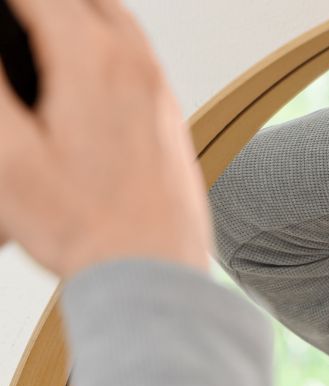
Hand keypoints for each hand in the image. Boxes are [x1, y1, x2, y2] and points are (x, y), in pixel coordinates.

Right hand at [0, 0, 210, 278]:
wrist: (152, 272)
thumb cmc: (86, 226)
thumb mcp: (8, 155)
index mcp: (93, 60)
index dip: (7, 3)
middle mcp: (136, 65)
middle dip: (39, 2)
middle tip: (13, 17)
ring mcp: (159, 89)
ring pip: (113, 16)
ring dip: (71, 9)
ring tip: (32, 22)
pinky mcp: (168, 115)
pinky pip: (135, 52)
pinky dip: (99, 35)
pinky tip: (75, 57)